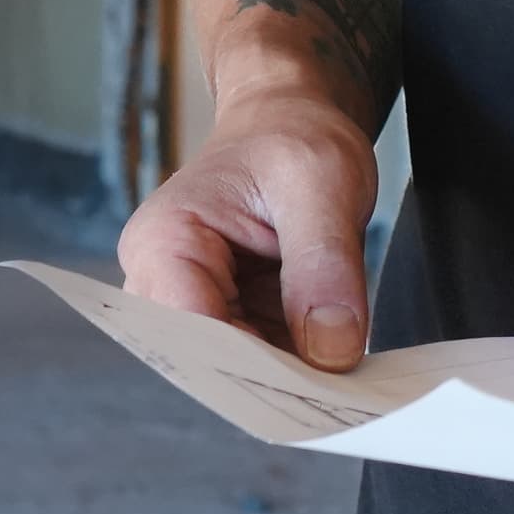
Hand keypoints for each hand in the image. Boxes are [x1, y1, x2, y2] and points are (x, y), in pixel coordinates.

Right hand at [116, 84, 379, 369]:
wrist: (290, 119)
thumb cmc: (293, 133)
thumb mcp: (322, 183)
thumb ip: (324, 264)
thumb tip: (332, 350)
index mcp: (163, 242)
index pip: (192, 332)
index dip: (250, 369)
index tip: (312, 389)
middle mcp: (163, 283)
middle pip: (213, 362)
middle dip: (278, 381)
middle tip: (344, 394)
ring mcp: (197, 305)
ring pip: (241, 371)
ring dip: (294, 378)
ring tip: (350, 381)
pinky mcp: (233, 318)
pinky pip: (263, 359)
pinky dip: (302, 365)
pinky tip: (342, 364)